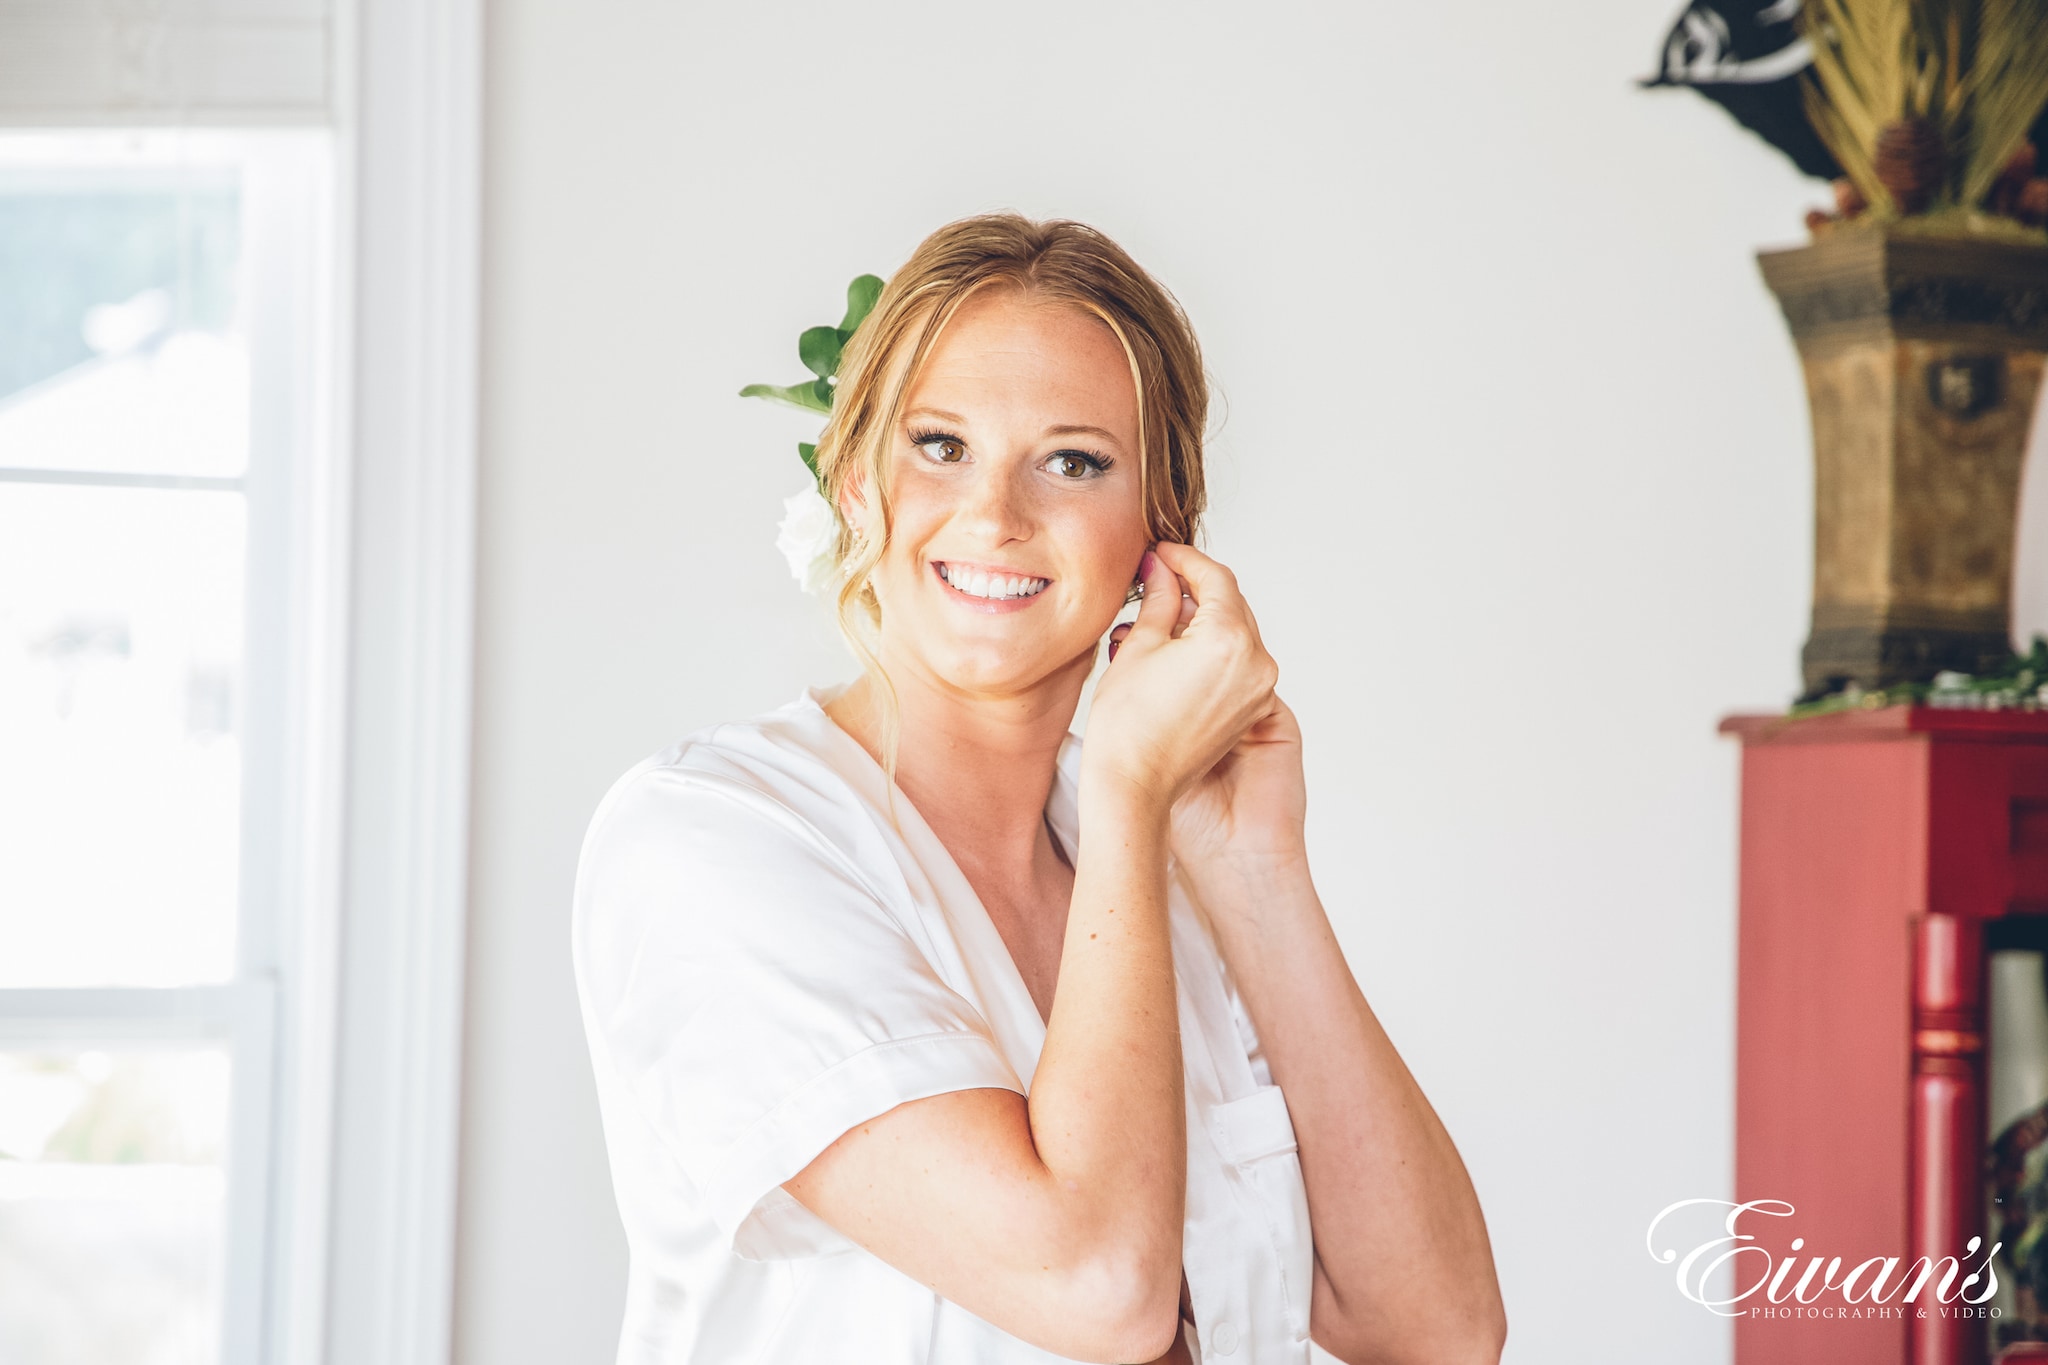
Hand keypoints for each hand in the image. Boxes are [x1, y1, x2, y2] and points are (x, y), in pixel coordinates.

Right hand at [1106, 552, 1305, 872]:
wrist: (1134, 787)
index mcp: (1229, 640)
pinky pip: (1236, 663)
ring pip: (1235, 633)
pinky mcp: (1251, 709)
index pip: (1215, 578)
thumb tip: (1161, 569)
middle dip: (1194, 587)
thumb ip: (1158, 599)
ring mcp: (1258, 689)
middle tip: (1157, 578)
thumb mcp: (1139, 646)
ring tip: (1158, 618)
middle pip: (1231, 604)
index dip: (1184, 559)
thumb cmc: (1128, 727)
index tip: (1161, 554)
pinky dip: (1210, 648)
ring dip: (1202, 619)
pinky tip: (1175, 649)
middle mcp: (1256, 663)